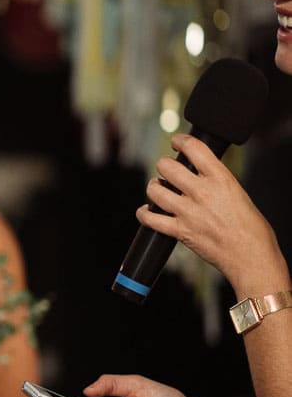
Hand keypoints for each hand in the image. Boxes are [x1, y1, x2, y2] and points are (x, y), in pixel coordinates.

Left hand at [141, 135, 288, 294]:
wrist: (251, 256)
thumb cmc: (252, 228)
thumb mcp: (238, 193)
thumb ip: (217, 182)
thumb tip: (201, 174)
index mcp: (221, 179)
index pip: (194, 148)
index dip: (181, 141)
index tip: (176, 142)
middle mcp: (202, 192)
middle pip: (167, 166)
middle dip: (164, 166)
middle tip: (167, 170)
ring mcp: (188, 212)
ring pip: (155, 190)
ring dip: (154, 187)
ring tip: (158, 188)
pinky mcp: (179, 230)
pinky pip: (150, 219)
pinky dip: (144, 214)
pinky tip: (147, 211)